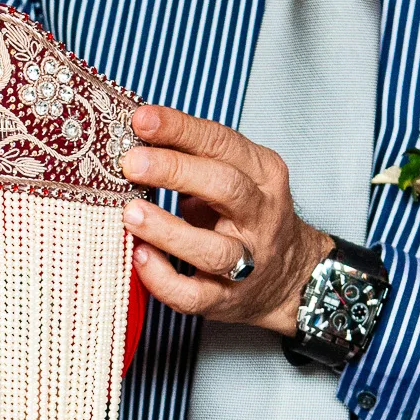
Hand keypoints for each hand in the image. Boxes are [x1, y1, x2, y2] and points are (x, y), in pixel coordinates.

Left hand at [118, 105, 333, 335]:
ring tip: (130, 214)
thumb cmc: (245, 217)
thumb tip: (135, 134)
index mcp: (262, 174)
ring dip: (168, 230)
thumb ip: (193, 157)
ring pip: (212, 249)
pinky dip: (162, 278)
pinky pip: (193, 294)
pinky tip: (139, 257)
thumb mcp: (234, 176)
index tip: (141, 119)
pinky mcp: (226, 300)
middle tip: (131, 163)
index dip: (180, 129)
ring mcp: (247, 262)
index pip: (222, 143)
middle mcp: (260, 215)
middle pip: (224, 188)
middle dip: (175, 171)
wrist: (289, 277)